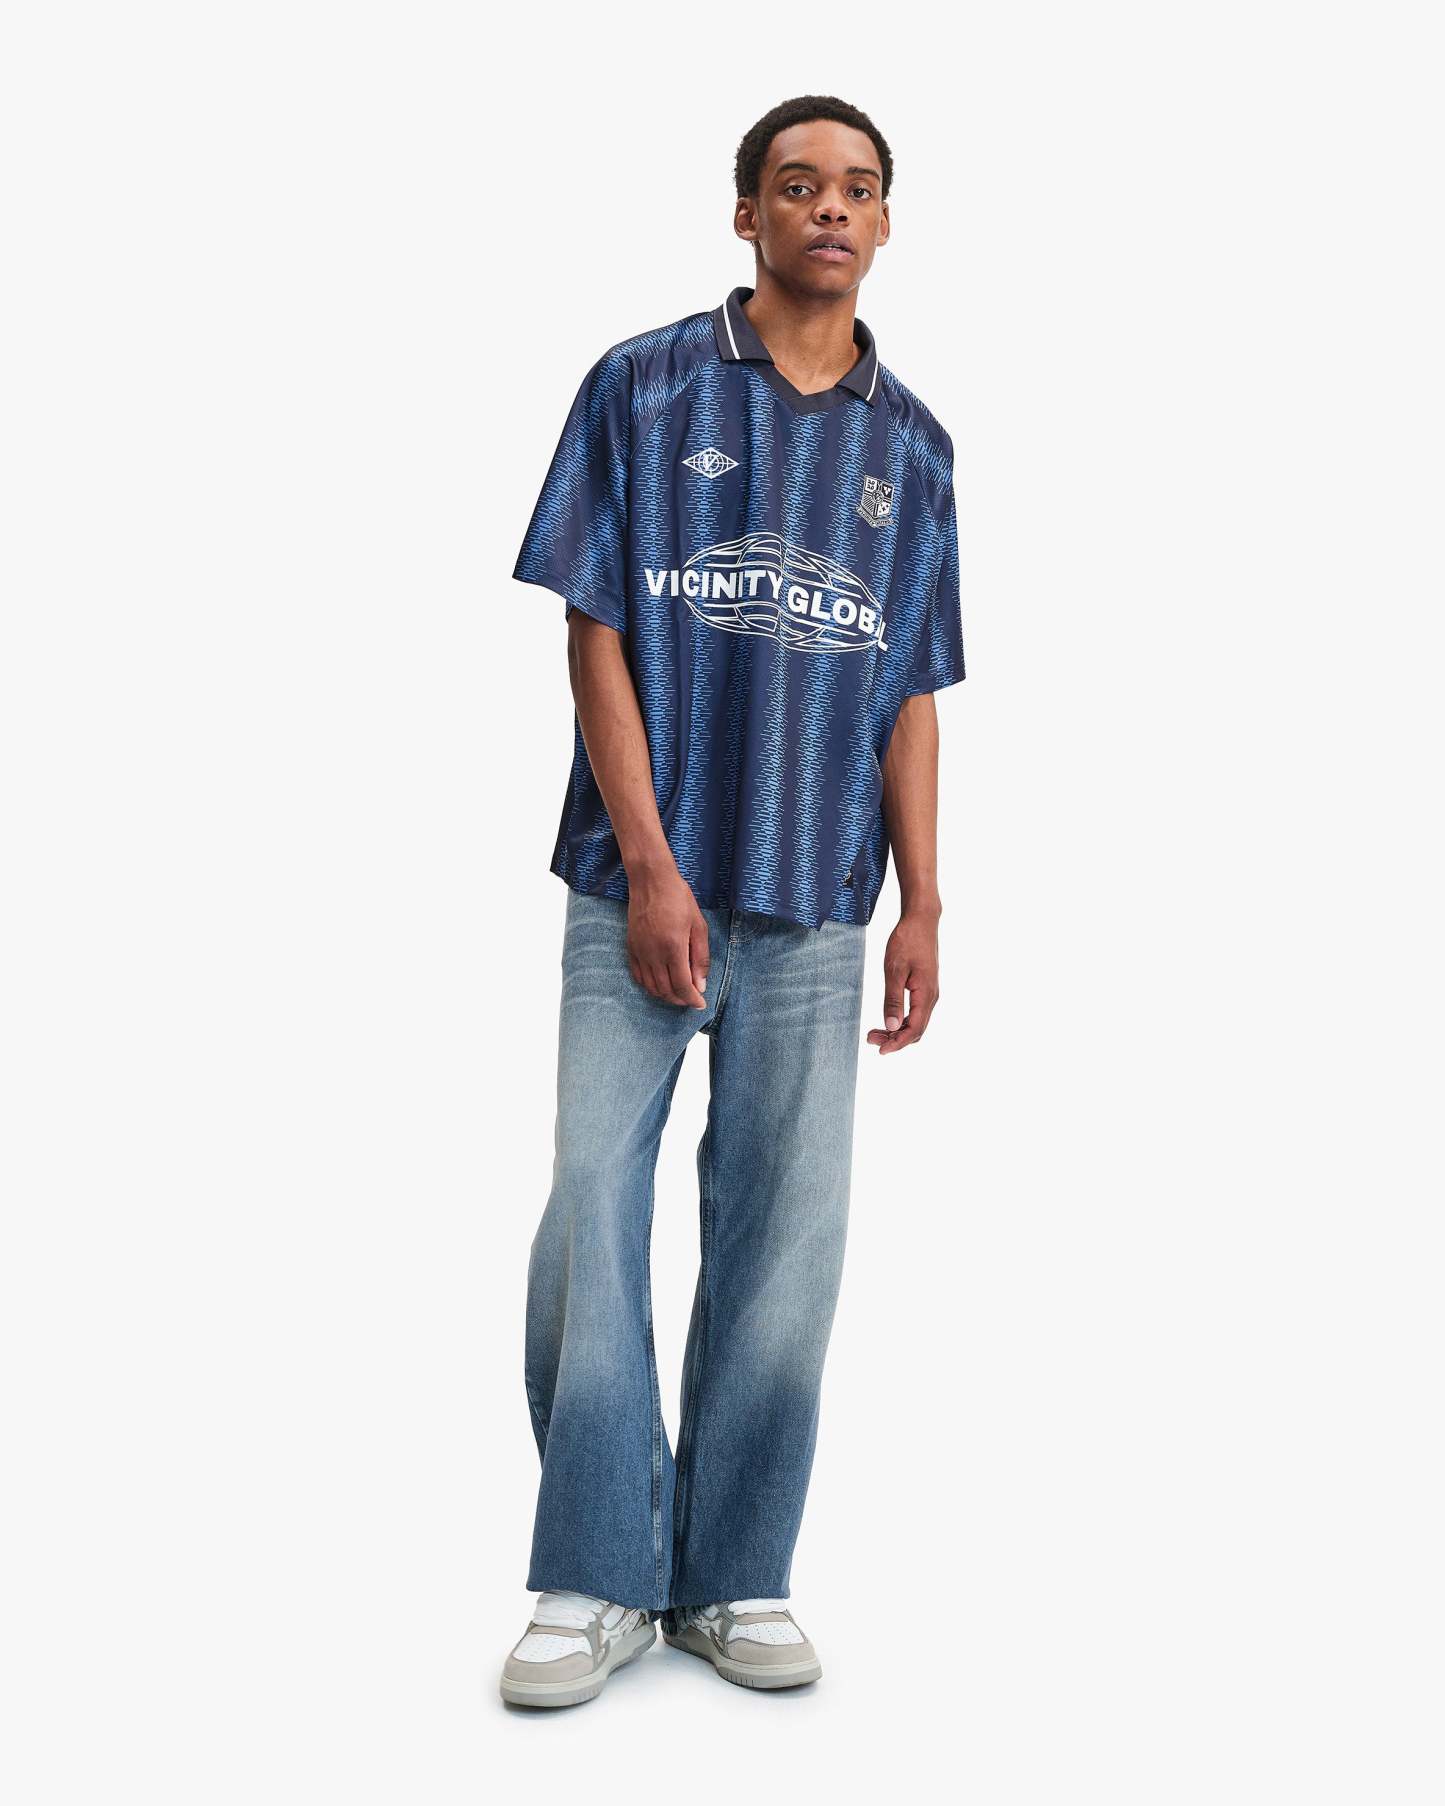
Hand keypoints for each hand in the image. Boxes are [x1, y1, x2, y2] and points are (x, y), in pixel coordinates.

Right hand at [626, 868, 709, 1007]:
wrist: (651, 881)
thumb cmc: (679, 899)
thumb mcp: (698, 926)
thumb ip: (700, 958)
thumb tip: (700, 985)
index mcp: (673, 947)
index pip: (682, 985)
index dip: (692, 999)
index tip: (700, 1005)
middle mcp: (653, 953)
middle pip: (666, 990)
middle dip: (680, 1000)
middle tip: (692, 999)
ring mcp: (640, 951)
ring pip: (651, 986)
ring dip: (665, 995)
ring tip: (678, 994)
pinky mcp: (631, 948)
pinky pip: (638, 976)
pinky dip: (649, 986)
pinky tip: (660, 984)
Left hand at [866, 910, 939, 1053]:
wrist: (921, 921)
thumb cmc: (906, 941)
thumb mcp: (894, 970)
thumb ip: (893, 1000)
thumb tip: (892, 1027)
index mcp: (925, 994)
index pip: (914, 1029)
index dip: (898, 1043)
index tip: (880, 1050)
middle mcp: (931, 997)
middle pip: (916, 1030)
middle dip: (895, 1040)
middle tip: (871, 1039)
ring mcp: (930, 993)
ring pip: (917, 1022)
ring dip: (898, 1031)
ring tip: (875, 1032)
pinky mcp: (925, 988)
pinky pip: (916, 1012)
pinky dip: (902, 1021)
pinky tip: (888, 1020)